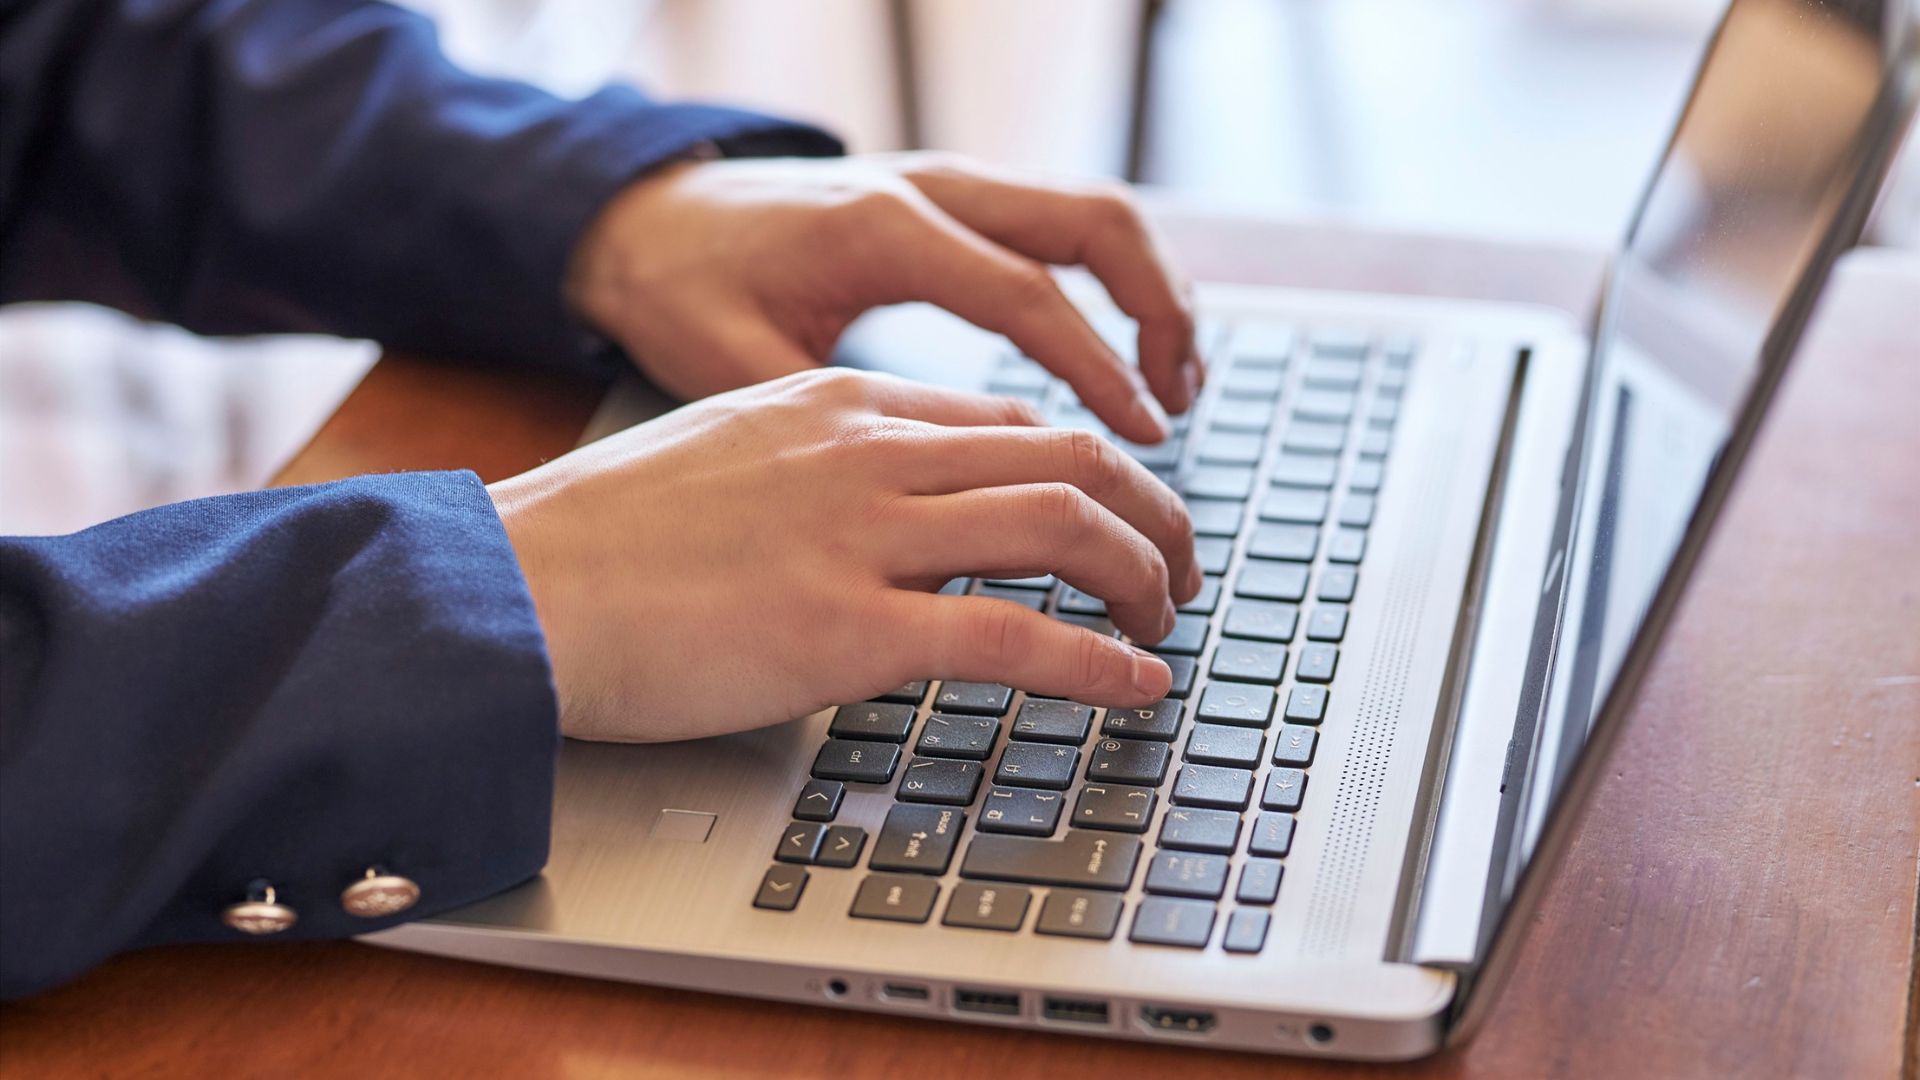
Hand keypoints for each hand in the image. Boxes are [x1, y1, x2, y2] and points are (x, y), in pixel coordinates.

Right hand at [488, 369, 1200, 741]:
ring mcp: (864, 536)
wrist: (518, 583)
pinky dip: (1098, 660)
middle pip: (1068, 455)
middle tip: (1178, 568)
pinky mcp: (848, 630)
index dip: (1087, 470)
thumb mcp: (727, 452)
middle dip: (1151, 512)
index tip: (1112, 517)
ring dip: (1143, 575)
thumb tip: (891, 508)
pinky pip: (1015, 637)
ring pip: (1065, 525)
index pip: (1010, 420)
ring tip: (1168, 621)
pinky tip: (1139, 683)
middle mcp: (869, 451)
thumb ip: (820, 464)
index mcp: (840, 403)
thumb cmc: (604, 535)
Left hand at [564, 152, 1201, 445]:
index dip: (1099, 370)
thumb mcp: (730, 364)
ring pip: (1094, 213)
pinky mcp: (953, 200)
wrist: (644, 216)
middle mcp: (932, 187)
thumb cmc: (681, 289)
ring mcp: (949, 184)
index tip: (1146, 438)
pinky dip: (1112, 284)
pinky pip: (1061, 226)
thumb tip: (919, 512)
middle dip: (1161, 312)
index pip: (1029, 294)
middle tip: (1180, 406)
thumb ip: (829, 427)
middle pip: (1096, 222)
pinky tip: (1123, 355)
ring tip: (1178, 386)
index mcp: (884, 229)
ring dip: (1151, 293)